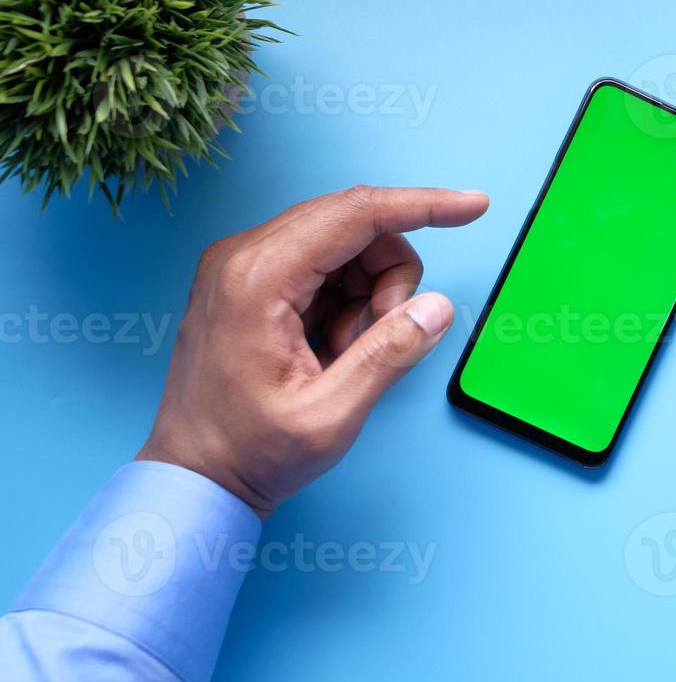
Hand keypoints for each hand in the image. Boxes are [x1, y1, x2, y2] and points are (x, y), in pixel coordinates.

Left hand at [138, 185, 489, 517]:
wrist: (195, 476)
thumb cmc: (250, 451)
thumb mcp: (330, 417)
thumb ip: (388, 356)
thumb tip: (437, 307)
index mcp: (259, 278)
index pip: (356, 213)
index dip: (423, 206)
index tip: (474, 206)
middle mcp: (243, 256)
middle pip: (355, 225)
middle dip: (390, 276)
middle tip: (380, 338)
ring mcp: (242, 265)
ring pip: (345, 244)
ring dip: (368, 293)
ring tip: (345, 353)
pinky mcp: (249, 279)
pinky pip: (324, 265)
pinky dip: (346, 301)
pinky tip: (330, 347)